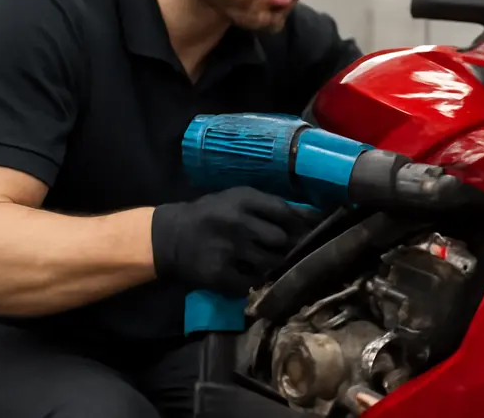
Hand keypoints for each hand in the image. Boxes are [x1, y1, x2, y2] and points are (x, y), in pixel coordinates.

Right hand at [151, 187, 305, 295]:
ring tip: (263, 263)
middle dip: (286, 247)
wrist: (169, 237)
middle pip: (281, 240)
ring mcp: (229, 249)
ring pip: (270, 263)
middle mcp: (238, 222)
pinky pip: (251, 283)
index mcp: (243, 199)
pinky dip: (252, 282)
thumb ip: (272, 207)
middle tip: (283, 251)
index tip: (310, 232)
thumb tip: (314, 217)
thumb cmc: (211, 214)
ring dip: (271, 266)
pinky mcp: (219, 274)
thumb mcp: (238, 200)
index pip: (284, 211)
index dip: (301, 224)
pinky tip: (245, 275)